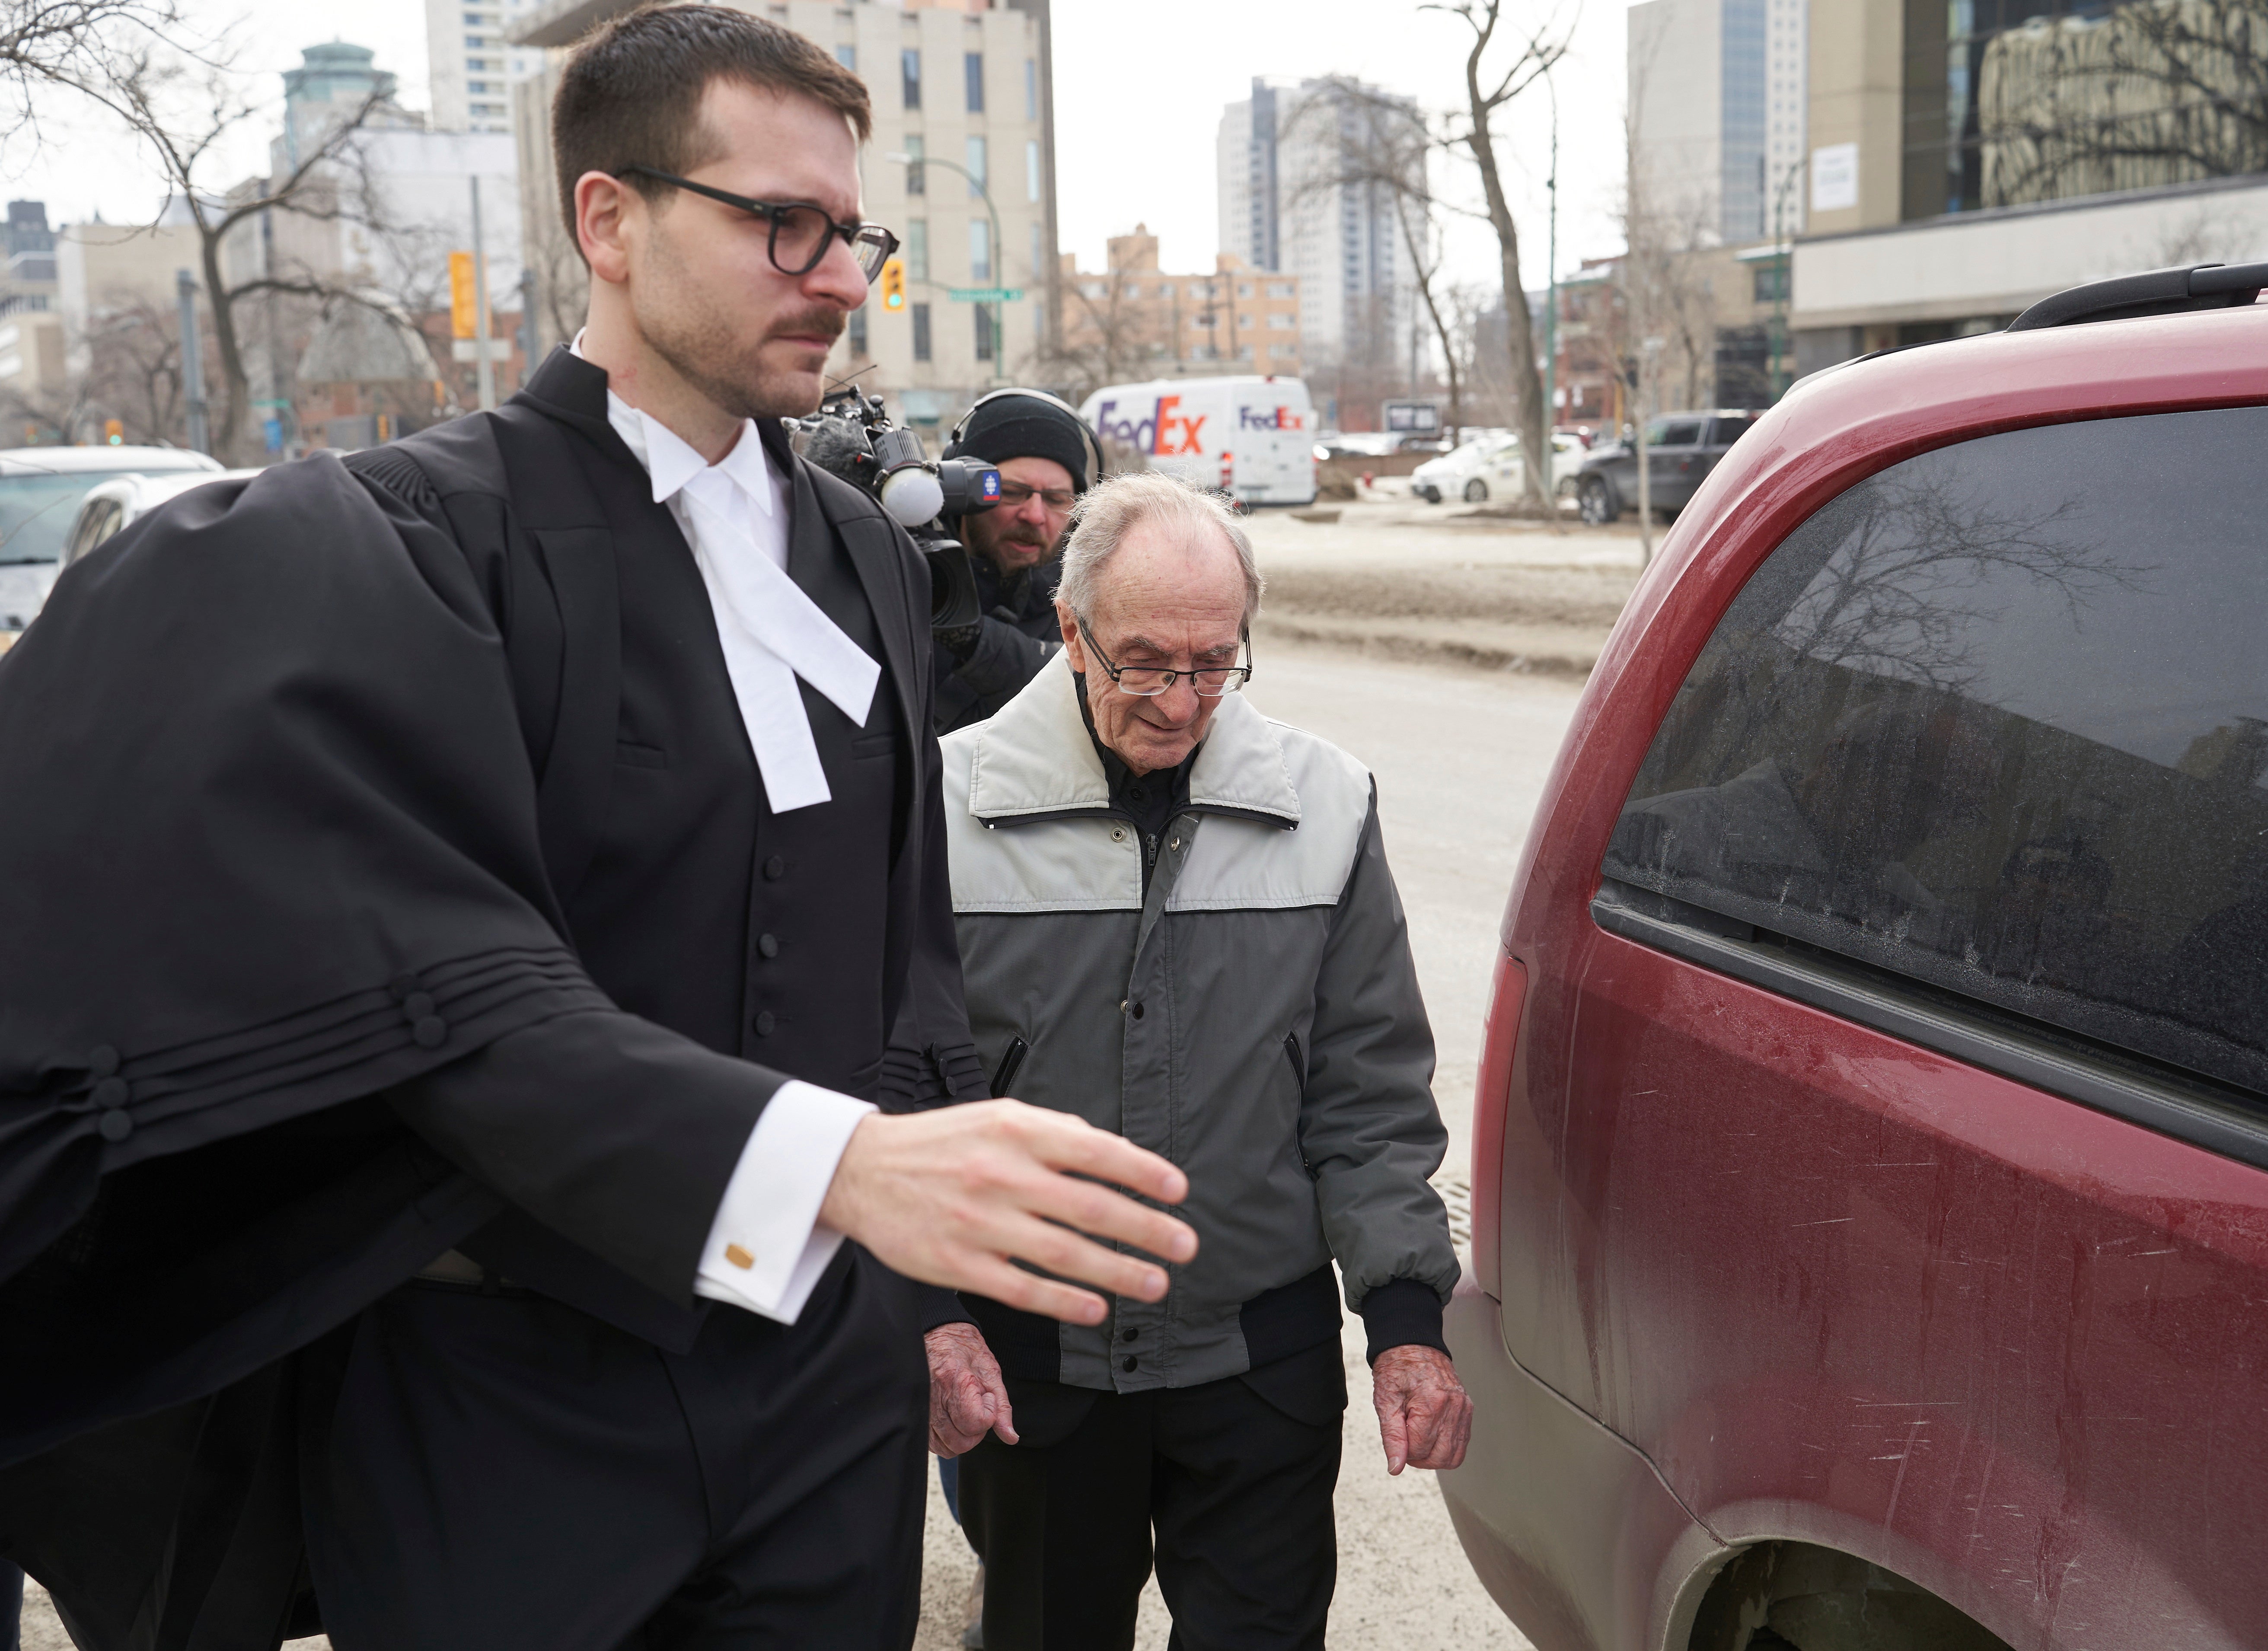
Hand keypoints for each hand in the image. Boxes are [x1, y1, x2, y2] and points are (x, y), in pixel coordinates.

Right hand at [818, 1100, 1196, 1324]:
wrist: (861, 1170)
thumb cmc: (941, 1143)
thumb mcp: (997, 1117)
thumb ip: (1054, 1132)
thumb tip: (1111, 1152)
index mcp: (1017, 1132)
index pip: (1097, 1151)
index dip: (1144, 1172)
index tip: (1178, 1191)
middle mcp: (1002, 1175)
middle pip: (1091, 1208)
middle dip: (1147, 1230)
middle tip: (1185, 1246)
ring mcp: (980, 1222)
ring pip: (1064, 1254)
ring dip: (1118, 1272)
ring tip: (1155, 1284)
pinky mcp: (958, 1263)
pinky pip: (1023, 1289)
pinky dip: (1065, 1303)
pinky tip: (1096, 1309)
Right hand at [927, 1322, 1017, 1456]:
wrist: (938, 1334)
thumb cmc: (966, 1350)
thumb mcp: (991, 1372)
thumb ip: (1002, 1407)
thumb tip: (1011, 1437)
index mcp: (955, 1383)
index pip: (975, 1423)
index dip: (988, 1415)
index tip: (985, 1397)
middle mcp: (934, 1399)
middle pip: (961, 1442)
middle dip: (976, 1430)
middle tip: (977, 1407)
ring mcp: (922, 1410)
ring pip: (947, 1448)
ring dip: (962, 1437)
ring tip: (964, 1412)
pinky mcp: (916, 1417)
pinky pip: (933, 1444)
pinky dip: (946, 1439)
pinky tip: (952, 1420)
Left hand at [1372, 1345, 1471, 1474]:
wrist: (1412, 1345)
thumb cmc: (1396, 1369)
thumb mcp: (1385, 1402)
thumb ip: (1392, 1438)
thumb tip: (1396, 1468)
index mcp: (1432, 1403)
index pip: (1420, 1449)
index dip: (1404, 1450)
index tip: (1397, 1433)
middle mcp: (1454, 1406)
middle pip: (1441, 1457)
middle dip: (1420, 1458)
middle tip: (1406, 1442)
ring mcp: (1464, 1408)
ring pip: (1454, 1455)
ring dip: (1434, 1455)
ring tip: (1418, 1438)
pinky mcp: (1467, 1409)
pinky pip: (1462, 1442)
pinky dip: (1446, 1447)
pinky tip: (1431, 1434)